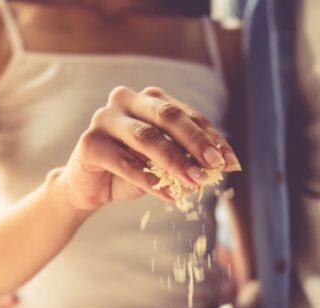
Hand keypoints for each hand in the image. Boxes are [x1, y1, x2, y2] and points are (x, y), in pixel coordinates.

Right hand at [56, 86, 241, 211]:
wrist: (89, 188)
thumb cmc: (129, 171)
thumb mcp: (163, 165)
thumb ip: (187, 158)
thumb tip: (225, 165)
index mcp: (149, 99)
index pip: (186, 115)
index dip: (211, 138)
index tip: (231, 162)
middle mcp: (125, 100)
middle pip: (167, 116)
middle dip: (195, 142)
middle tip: (215, 165)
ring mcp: (105, 118)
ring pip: (147, 137)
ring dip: (175, 161)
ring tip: (195, 182)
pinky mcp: (89, 142)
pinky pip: (124, 162)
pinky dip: (149, 181)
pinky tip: (169, 196)